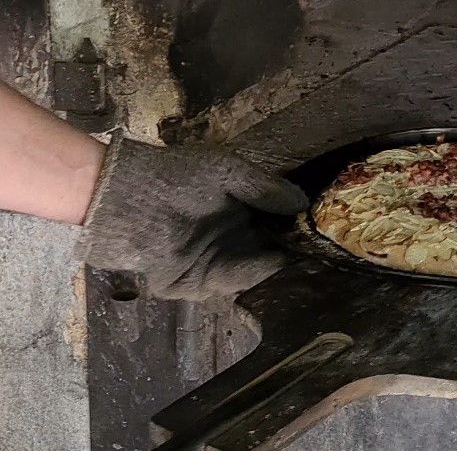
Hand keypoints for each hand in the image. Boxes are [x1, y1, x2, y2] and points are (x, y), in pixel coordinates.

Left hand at [76, 136, 307, 300]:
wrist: (131, 197)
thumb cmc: (180, 175)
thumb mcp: (230, 172)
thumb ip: (266, 189)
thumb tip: (304, 203)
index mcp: (239, 214)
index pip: (278, 226)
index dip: (299, 228)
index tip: (325, 228)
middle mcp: (230, 241)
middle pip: (273, 251)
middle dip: (296, 251)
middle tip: (325, 249)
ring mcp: (215, 265)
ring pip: (258, 271)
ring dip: (281, 265)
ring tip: (309, 258)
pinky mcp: (197, 284)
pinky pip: (234, 282)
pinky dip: (255, 275)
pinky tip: (276, 264)